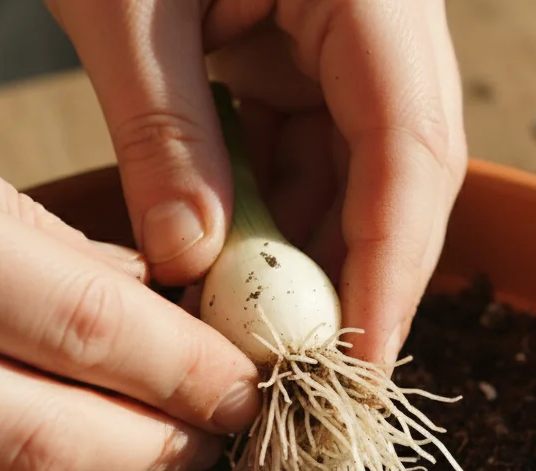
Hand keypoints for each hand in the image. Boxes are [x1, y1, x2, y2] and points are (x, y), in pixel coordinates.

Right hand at [0, 39, 260, 470]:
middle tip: (213, 433)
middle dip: (155, 446)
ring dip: (81, 470)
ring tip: (136, 434)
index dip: (187, 371)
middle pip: (46, 441)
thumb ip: (19, 229)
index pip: (86, 328)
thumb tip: (133, 294)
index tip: (245, 387)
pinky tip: (21, 437)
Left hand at [47, 0, 467, 363]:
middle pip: (408, 169)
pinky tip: (234, 262)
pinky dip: (279, 213)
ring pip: (365, 170)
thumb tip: (192, 264)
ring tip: (256, 327)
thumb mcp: (125, 4)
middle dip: (362, 272)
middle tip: (316, 369)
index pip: (410, 142)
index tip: (362, 358)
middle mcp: (385, 18)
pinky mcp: (314, 51)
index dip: (393, 263)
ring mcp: (354, 36)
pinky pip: (319, 149)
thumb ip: (163, 131)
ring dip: (313, 251)